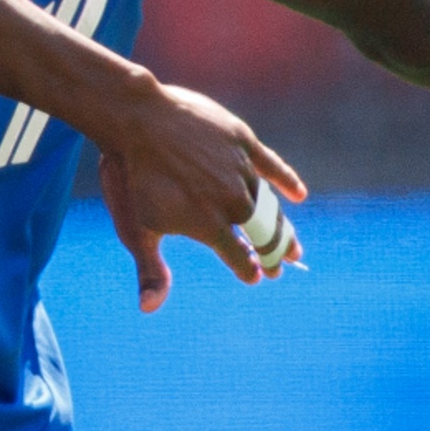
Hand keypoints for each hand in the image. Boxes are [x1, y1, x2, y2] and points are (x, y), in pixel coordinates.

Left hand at [99, 82, 305, 312]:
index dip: (251, 270)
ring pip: (267, 203)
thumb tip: (148, 309)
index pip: (240, 258)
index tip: (259, 276)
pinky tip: (298, 194)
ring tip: (291, 239)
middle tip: (285, 262)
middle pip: (263, 234)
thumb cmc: (132, 179)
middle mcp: (231, 201)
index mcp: (209, 226)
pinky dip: (287, 180)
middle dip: (276, 251)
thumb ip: (150, 270)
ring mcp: (239, 170)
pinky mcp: (242, 141)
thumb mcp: (137, 230)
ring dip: (281, 223)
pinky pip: (272, 165)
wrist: (135, 121)